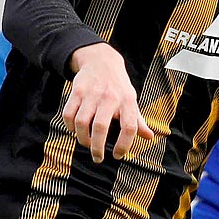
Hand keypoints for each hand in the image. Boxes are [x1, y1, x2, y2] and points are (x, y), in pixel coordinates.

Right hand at [64, 43, 154, 161]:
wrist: (101, 61)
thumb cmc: (118, 87)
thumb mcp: (131, 100)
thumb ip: (138, 121)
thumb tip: (150, 137)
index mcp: (127, 102)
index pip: (129, 127)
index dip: (124, 145)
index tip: (117, 155)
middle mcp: (110, 98)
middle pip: (100, 127)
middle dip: (97, 147)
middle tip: (98, 158)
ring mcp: (92, 93)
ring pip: (81, 122)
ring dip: (82, 138)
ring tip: (87, 143)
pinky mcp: (77, 91)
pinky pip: (69, 114)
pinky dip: (70, 127)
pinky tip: (75, 130)